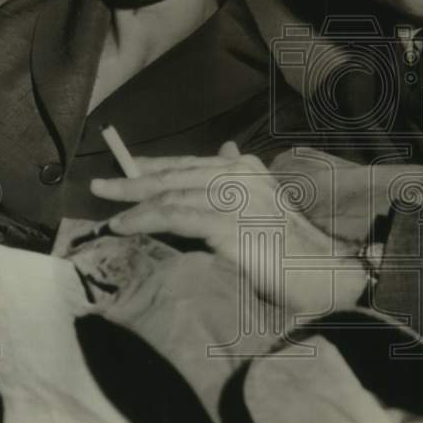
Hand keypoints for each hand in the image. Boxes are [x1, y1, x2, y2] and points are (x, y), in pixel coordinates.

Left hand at [92, 142, 368, 313]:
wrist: (323, 273)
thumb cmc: (292, 247)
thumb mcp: (263, 203)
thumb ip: (239, 180)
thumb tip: (224, 149)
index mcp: (247, 168)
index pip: (190, 162)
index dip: (154, 165)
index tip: (125, 170)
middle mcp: (240, 175)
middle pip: (175, 175)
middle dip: (133, 181)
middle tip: (100, 187)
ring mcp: (234, 197)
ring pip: (171, 194)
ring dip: (134, 205)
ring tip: (107, 214)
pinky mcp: (228, 223)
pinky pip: (175, 217)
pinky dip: (145, 220)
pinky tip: (125, 227)